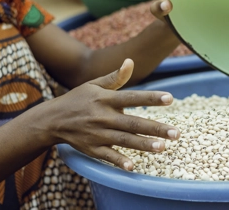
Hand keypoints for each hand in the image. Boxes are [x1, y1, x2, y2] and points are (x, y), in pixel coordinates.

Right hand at [45, 58, 179, 170]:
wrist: (52, 119)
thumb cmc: (78, 99)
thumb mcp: (94, 84)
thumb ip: (115, 77)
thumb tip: (131, 61)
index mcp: (105, 98)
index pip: (132, 97)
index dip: (150, 98)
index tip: (170, 99)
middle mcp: (103, 116)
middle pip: (132, 123)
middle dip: (155, 128)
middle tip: (176, 133)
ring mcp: (97, 134)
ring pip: (124, 140)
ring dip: (143, 144)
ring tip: (162, 147)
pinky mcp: (91, 149)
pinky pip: (107, 156)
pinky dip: (118, 161)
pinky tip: (132, 167)